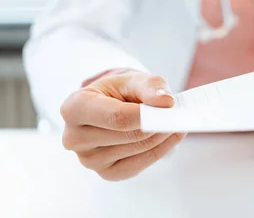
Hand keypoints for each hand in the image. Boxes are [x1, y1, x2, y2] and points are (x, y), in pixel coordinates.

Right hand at [60, 70, 185, 180]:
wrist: (111, 106)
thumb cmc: (119, 92)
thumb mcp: (133, 79)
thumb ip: (151, 86)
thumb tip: (167, 102)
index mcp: (74, 107)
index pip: (116, 117)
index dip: (146, 115)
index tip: (171, 108)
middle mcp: (74, 137)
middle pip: (129, 135)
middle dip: (159, 124)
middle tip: (180, 114)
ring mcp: (88, 159)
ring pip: (137, 149)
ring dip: (162, 136)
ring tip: (174, 121)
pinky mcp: (105, 173)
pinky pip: (139, 164)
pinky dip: (160, 150)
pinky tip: (169, 136)